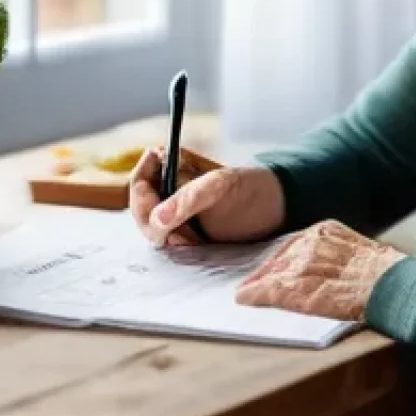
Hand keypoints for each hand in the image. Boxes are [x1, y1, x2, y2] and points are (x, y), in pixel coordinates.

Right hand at [129, 146, 285, 247]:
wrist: (275, 209)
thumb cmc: (248, 186)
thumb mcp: (218, 186)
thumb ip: (186, 200)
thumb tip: (157, 219)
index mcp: (170, 168)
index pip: (139, 182)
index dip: (141, 198)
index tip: (156, 213)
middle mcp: (167, 190)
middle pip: (141, 210)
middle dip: (155, 225)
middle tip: (180, 234)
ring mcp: (175, 214)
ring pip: (153, 230)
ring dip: (169, 238)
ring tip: (194, 239)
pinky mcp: (185, 235)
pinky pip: (169, 244)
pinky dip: (179, 248)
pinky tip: (197, 245)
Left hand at [234, 219, 406, 320]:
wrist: (392, 287)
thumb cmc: (387, 275)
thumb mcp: (360, 252)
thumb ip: (338, 255)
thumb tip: (331, 268)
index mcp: (326, 231)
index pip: (293, 243)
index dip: (280, 258)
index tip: (269, 267)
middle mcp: (309, 242)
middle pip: (278, 256)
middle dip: (264, 270)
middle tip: (251, 281)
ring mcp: (302, 264)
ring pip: (272, 273)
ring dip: (257, 283)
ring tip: (246, 292)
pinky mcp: (297, 286)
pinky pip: (270, 290)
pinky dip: (256, 295)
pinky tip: (245, 299)